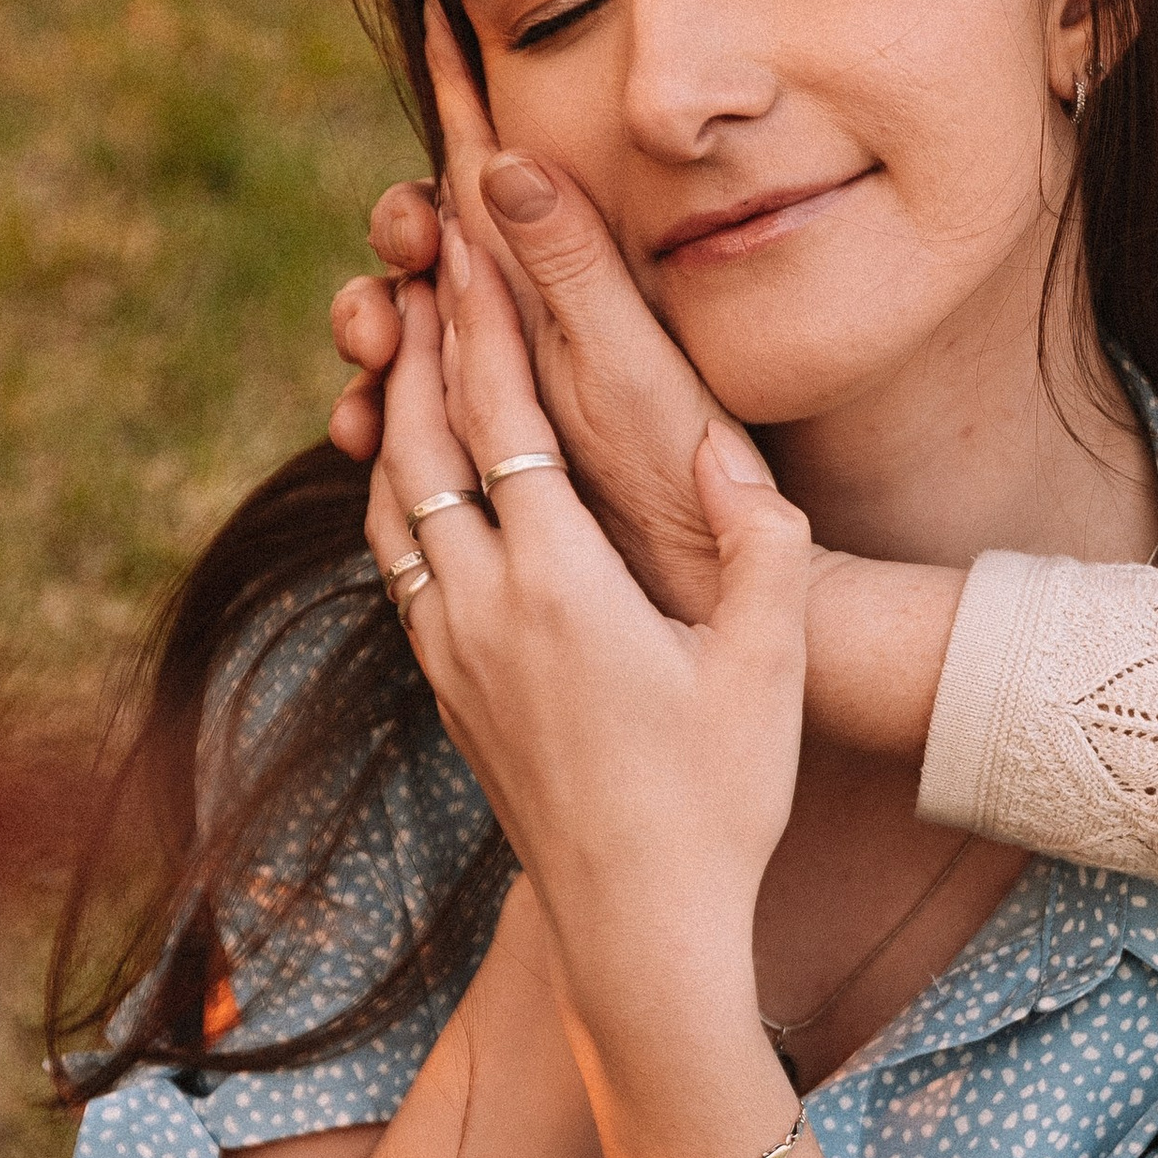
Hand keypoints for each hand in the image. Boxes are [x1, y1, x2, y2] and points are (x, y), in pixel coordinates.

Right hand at [337, 11, 734, 623]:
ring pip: (401, 315)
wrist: (698, 577)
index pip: (500, 160)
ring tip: (368, 354)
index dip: (466, 87)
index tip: (441, 12)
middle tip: (398, 268)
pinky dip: (367, 407)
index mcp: (558, 274)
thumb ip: (568, 263)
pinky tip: (353, 431)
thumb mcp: (621, 359)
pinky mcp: (481, 438)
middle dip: (396, 236)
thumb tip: (507, 160)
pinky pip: (397, 403)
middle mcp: (525, 311)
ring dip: (369, 321)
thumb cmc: (676, 468)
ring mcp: (499, 372)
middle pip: (430, 234)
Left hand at [368, 256, 807, 1041]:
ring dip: (392, 400)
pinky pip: (395, 554)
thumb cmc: (720, 800)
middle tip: (416, 239)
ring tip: (395, 320)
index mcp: (560, 589)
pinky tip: (400, 451)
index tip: (471, 231)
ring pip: (391, 494)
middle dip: (423, 329)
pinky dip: (390, 478)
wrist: (637, 925)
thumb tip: (730, 448)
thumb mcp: (767, 670)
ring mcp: (449, 648)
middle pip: (427, 437)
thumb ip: (760, 549)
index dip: (483, 318)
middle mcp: (482, 609)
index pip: (503, 419)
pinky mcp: (442, 683)